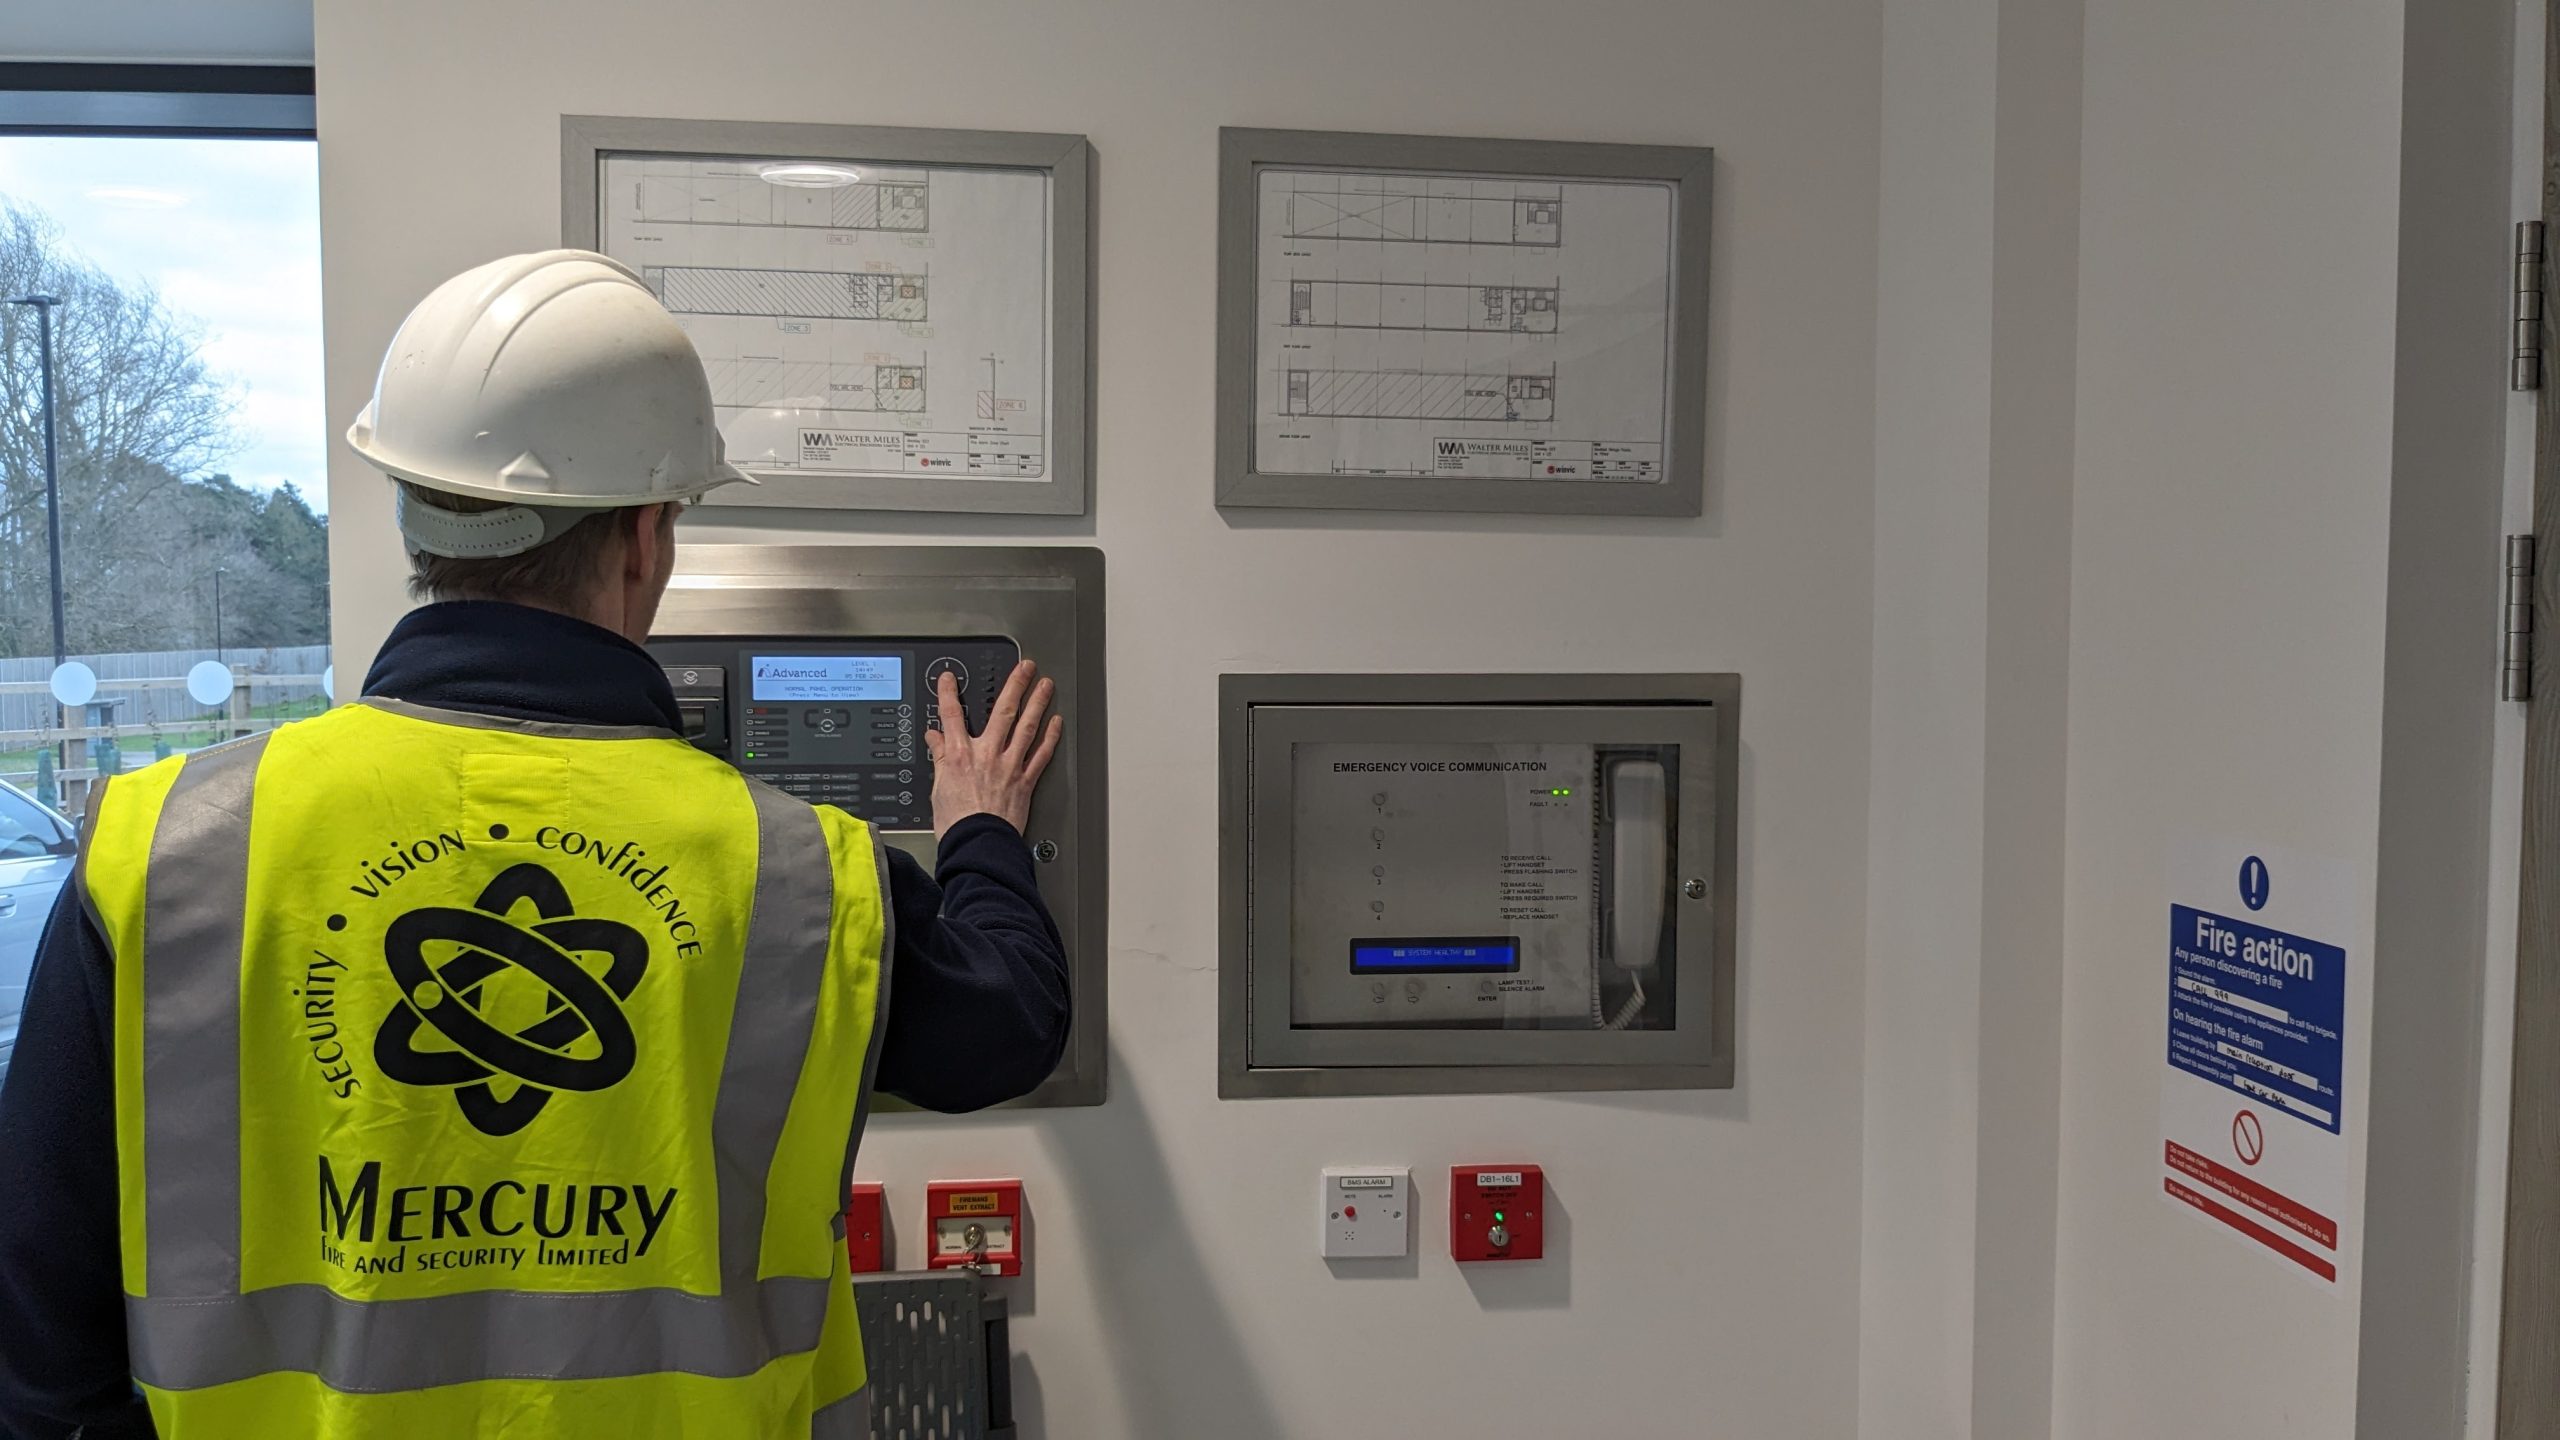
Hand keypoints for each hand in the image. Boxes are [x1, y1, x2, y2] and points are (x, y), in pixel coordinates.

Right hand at [924, 660, 1061, 837]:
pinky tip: (1056, 723)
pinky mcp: (1025, 782)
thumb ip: (939, 758)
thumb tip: (934, 739)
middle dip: (1015, 685)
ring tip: (1045, 685)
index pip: (952, 715)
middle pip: (1002, 712)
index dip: (950, 693)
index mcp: (959, 756)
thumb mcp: (938, 788)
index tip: (950, 678)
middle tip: (1025, 667)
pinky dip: (1050, 737)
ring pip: (1027, 727)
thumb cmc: (956, 825)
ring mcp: (1009, 767)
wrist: (977, 845)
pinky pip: (1041, 755)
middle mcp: (986, 756)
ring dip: (1038, 703)